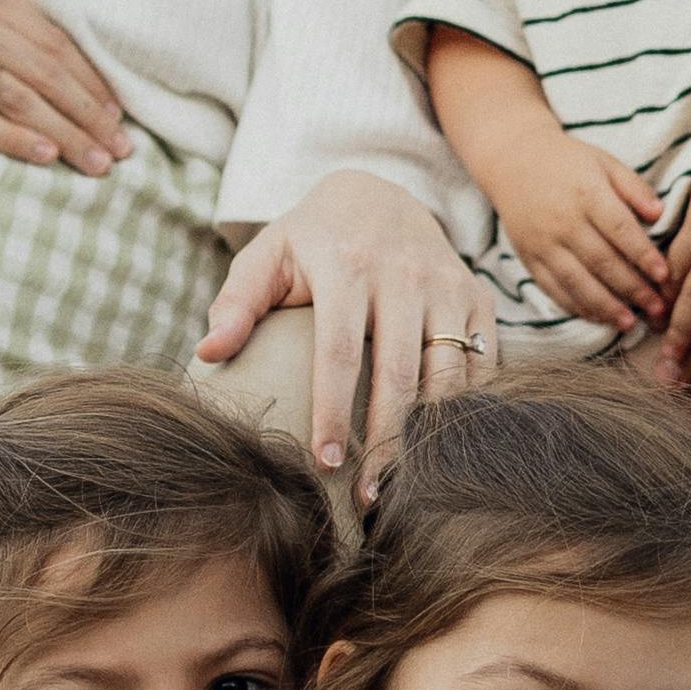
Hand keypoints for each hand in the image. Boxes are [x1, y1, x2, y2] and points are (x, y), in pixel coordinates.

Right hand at [0, 0, 130, 174]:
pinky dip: (14, 137)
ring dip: (67, 132)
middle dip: (92, 112)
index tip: (116, 109)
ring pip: (20, 94)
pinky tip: (45, 157)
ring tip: (99, 164)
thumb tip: (10, 24)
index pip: (50, 36)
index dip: (89, 77)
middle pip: (47, 69)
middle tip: (124, 148)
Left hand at [196, 169, 496, 494]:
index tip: (324, 463)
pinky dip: (466, 409)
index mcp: (347, 266)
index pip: (340, 353)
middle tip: (366, 496)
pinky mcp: (478, 297)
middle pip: (400, 375)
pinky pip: (482, 365)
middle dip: (385, 443)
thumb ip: (236, 302)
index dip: (334, 413)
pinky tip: (441, 446)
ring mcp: (448, 286)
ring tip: (404, 484)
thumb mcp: (267, 256)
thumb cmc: (312, 239)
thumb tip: (208, 354)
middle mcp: (405, 274)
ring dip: (429, 435)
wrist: (382, 193)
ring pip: (448, 375)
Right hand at [480, 123, 670, 341]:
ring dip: (605, 306)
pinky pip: (553, 288)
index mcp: (587, 193)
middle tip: (658, 309)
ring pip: (577, 281)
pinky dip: (576, 306)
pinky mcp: (529, 257)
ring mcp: (543, 242)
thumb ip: (634, 187)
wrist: (512, 160)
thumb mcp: (604, 162)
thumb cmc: (567, 161)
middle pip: (602, 261)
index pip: (619, 230)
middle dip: (633, 289)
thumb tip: (660, 214)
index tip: (664, 276)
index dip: (643, 255)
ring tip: (630, 323)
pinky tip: (598, 317)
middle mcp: (563, 221)